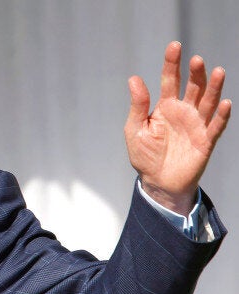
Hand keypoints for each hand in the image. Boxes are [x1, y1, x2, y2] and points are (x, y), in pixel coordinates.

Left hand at [124, 41, 230, 215]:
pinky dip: (222, 115)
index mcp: (165, 106)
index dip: (172, 63)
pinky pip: (216, 126)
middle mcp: (184, 111)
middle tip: (195, 59)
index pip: (170, 79)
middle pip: (193, 87)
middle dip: (195, 73)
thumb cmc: (145, 154)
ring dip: (213, 88)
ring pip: (209, 102)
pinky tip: (225, 103)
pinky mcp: (206, 141)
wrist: (157, 181)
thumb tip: (134, 78)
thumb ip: (138, 105)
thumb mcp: (135, 128)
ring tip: (217, 71)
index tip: (174, 46)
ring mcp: (197, 125)